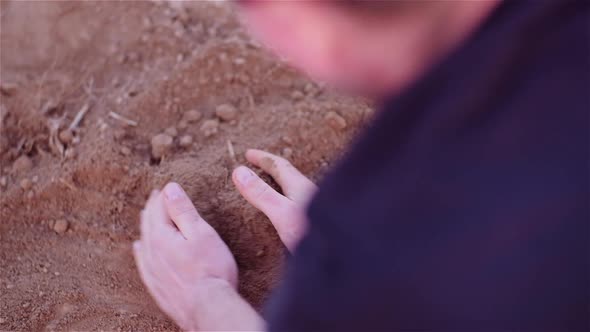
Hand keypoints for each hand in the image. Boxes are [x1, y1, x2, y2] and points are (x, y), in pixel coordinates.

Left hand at [133, 183, 238, 330]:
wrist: (208, 308)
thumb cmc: (211, 269)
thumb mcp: (201, 233)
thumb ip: (183, 211)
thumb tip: (169, 189)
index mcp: (161, 237)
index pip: (159, 209)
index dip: (163, 196)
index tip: (166, 187)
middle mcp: (150, 253)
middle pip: (148, 224)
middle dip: (152, 208)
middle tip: (156, 197)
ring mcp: (151, 271)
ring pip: (143, 242)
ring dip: (146, 226)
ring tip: (148, 217)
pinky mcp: (156, 286)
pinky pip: (141, 262)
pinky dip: (141, 250)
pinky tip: (139, 248)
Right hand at [232, 149, 316, 251]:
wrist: (348, 254)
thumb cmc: (314, 233)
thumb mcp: (281, 212)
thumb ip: (262, 194)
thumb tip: (238, 171)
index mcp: (300, 187)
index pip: (279, 166)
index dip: (262, 159)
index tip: (248, 153)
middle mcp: (310, 194)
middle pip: (290, 176)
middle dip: (274, 169)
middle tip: (261, 164)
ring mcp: (317, 208)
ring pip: (297, 190)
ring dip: (283, 185)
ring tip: (274, 186)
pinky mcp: (319, 223)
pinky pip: (302, 204)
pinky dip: (290, 201)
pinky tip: (292, 213)